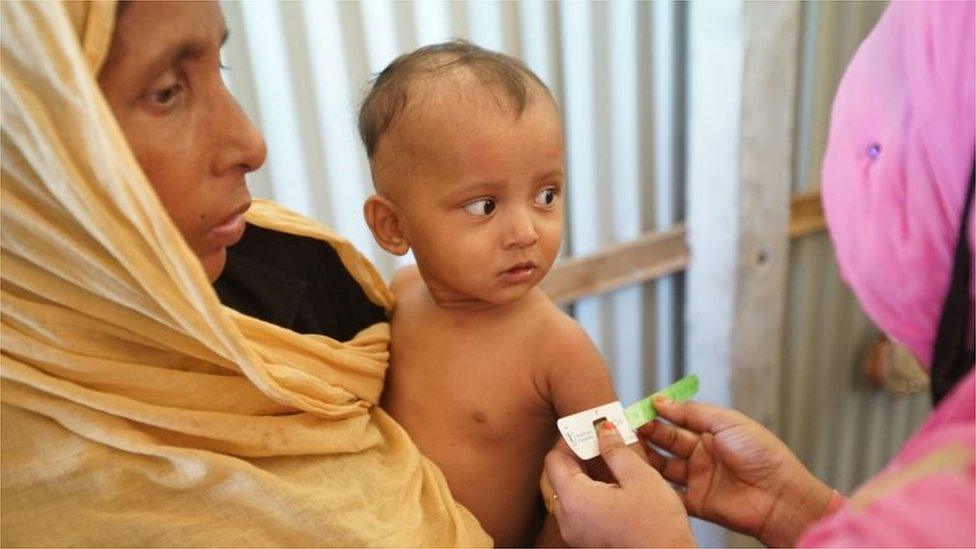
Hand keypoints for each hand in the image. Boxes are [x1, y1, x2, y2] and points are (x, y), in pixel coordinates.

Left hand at [541, 421, 694, 546]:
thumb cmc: (657, 525)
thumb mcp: (640, 477)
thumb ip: (616, 450)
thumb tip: (603, 430)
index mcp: (575, 500)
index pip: (554, 460)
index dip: (570, 441)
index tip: (589, 431)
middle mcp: (567, 519)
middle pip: (553, 478)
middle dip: (571, 456)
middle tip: (595, 442)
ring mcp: (574, 534)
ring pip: (562, 495)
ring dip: (576, 475)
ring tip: (603, 462)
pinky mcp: (585, 542)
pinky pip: (573, 511)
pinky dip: (582, 494)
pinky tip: (607, 486)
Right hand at [640, 398, 834, 546]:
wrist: (780, 497)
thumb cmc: (762, 455)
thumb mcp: (727, 422)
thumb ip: (692, 411)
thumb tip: (661, 401)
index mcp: (711, 433)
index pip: (676, 420)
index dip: (656, 415)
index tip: (635, 410)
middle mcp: (702, 454)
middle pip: (665, 442)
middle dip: (645, 434)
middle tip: (624, 428)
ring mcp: (698, 478)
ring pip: (663, 466)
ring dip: (645, 457)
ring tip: (626, 448)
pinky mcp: (695, 502)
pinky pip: (669, 493)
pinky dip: (654, 487)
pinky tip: (639, 476)